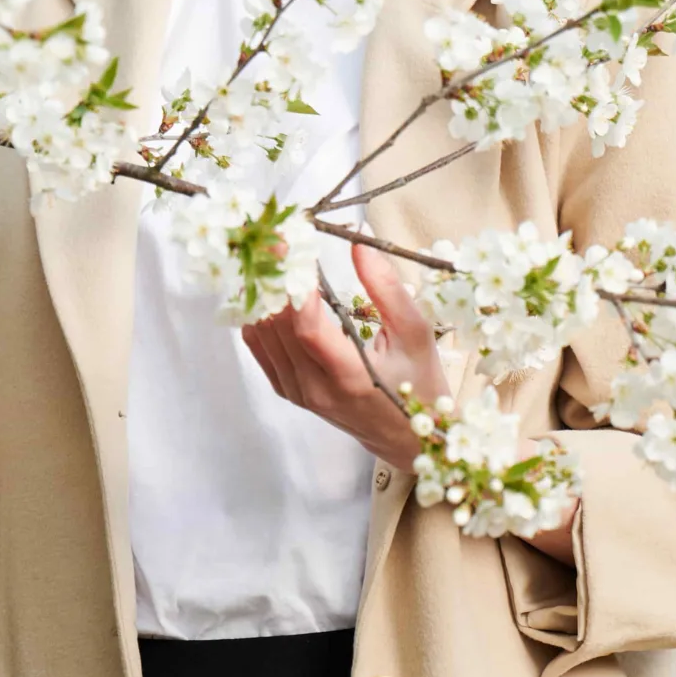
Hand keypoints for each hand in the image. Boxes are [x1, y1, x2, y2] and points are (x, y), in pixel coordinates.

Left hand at [243, 241, 447, 470]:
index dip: (294, 287)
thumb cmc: (417, 382)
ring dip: (263, 293)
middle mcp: (316, 388)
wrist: (406, 436)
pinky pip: (260, 348)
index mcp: (351, 375)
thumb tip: (359, 242)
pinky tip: (265, 288)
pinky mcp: (288, 391)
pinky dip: (258, 315)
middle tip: (275, 240)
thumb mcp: (415, 332)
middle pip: (278, 327)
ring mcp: (297, 392)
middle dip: (274, 279)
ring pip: (262, 335)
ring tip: (268, 257)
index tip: (291, 248)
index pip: (307, 330)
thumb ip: (386, 287)